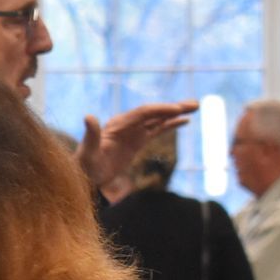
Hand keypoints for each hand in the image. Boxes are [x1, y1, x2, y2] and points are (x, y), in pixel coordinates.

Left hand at [77, 100, 198, 187]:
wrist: (85, 176)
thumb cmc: (84, 165)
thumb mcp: (87, 152)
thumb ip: (90, 135)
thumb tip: (88, 116)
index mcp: (118, 124)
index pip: (143, 113)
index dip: (160, 110)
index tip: (177, 110)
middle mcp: (127, 124)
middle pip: (154, 113)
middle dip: (174, 108)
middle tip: (195, 104)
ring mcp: (133, 132)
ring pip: (158, 119)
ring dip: (176, 113)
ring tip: (195, 107)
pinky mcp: (138, 141)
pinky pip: (157, 130)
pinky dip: (170, 124)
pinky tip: (185, 121)